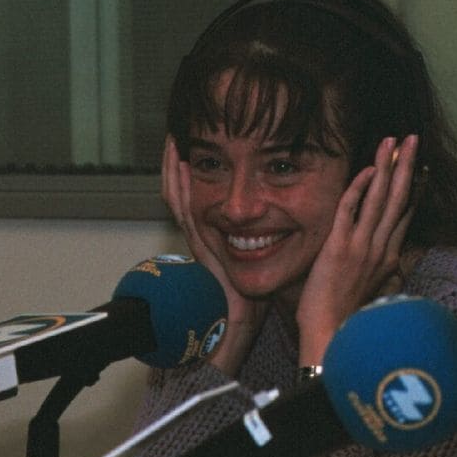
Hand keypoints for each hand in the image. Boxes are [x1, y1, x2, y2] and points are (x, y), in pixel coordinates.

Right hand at [162, 136, 266, 374]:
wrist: (239, 321)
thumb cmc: (254, 295)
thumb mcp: (262, 257)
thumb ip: (266, 237)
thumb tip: (284, 219)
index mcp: (212, 235)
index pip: (196, 196)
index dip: (191, 172)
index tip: (193, 145)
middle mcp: (200, 233)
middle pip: (180, 191)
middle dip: (175, 163)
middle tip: (175, 135)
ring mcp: (196, 237)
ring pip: (177, 195)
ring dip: (173, 168)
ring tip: (172, 142)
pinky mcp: (198, 243)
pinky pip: (184, 209)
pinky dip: (179, 185)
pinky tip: (179, 166)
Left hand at [293, 134, 417, 363]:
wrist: (331, 335)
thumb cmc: (345, 317)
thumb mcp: (370, 290)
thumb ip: (379, 270)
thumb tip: (389, 262)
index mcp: (389, 257)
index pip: (404, 213)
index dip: (411, 186)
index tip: (417, 164)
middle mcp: (381, 248)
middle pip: (399, 198)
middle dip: (406, 165)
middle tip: (413, 138)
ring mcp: (362, 246)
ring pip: (380, 198)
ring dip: (387, 166)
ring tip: (394, 141)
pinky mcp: (340, 247)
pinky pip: (352, 209)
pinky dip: (360, 187)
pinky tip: (367, 169)